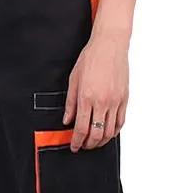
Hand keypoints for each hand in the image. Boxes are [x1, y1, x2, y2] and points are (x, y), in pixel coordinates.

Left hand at [62, 30, 128, 151]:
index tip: (74, 146)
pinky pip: (121, 122)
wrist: (109, 46)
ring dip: (101, 141)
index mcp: (86, 97)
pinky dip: (114, 132)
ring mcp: (115, 101)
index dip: (76, 141)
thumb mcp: (73, 79)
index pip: (81, 128)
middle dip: (88, 144)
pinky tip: (108, 132)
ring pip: (110, 132)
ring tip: (95, 141)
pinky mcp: (125, 99)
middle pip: (97, 134)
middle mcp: (102, 102)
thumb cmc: (91, 58)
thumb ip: (70, 102)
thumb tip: (67, 120)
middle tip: (83, 145)